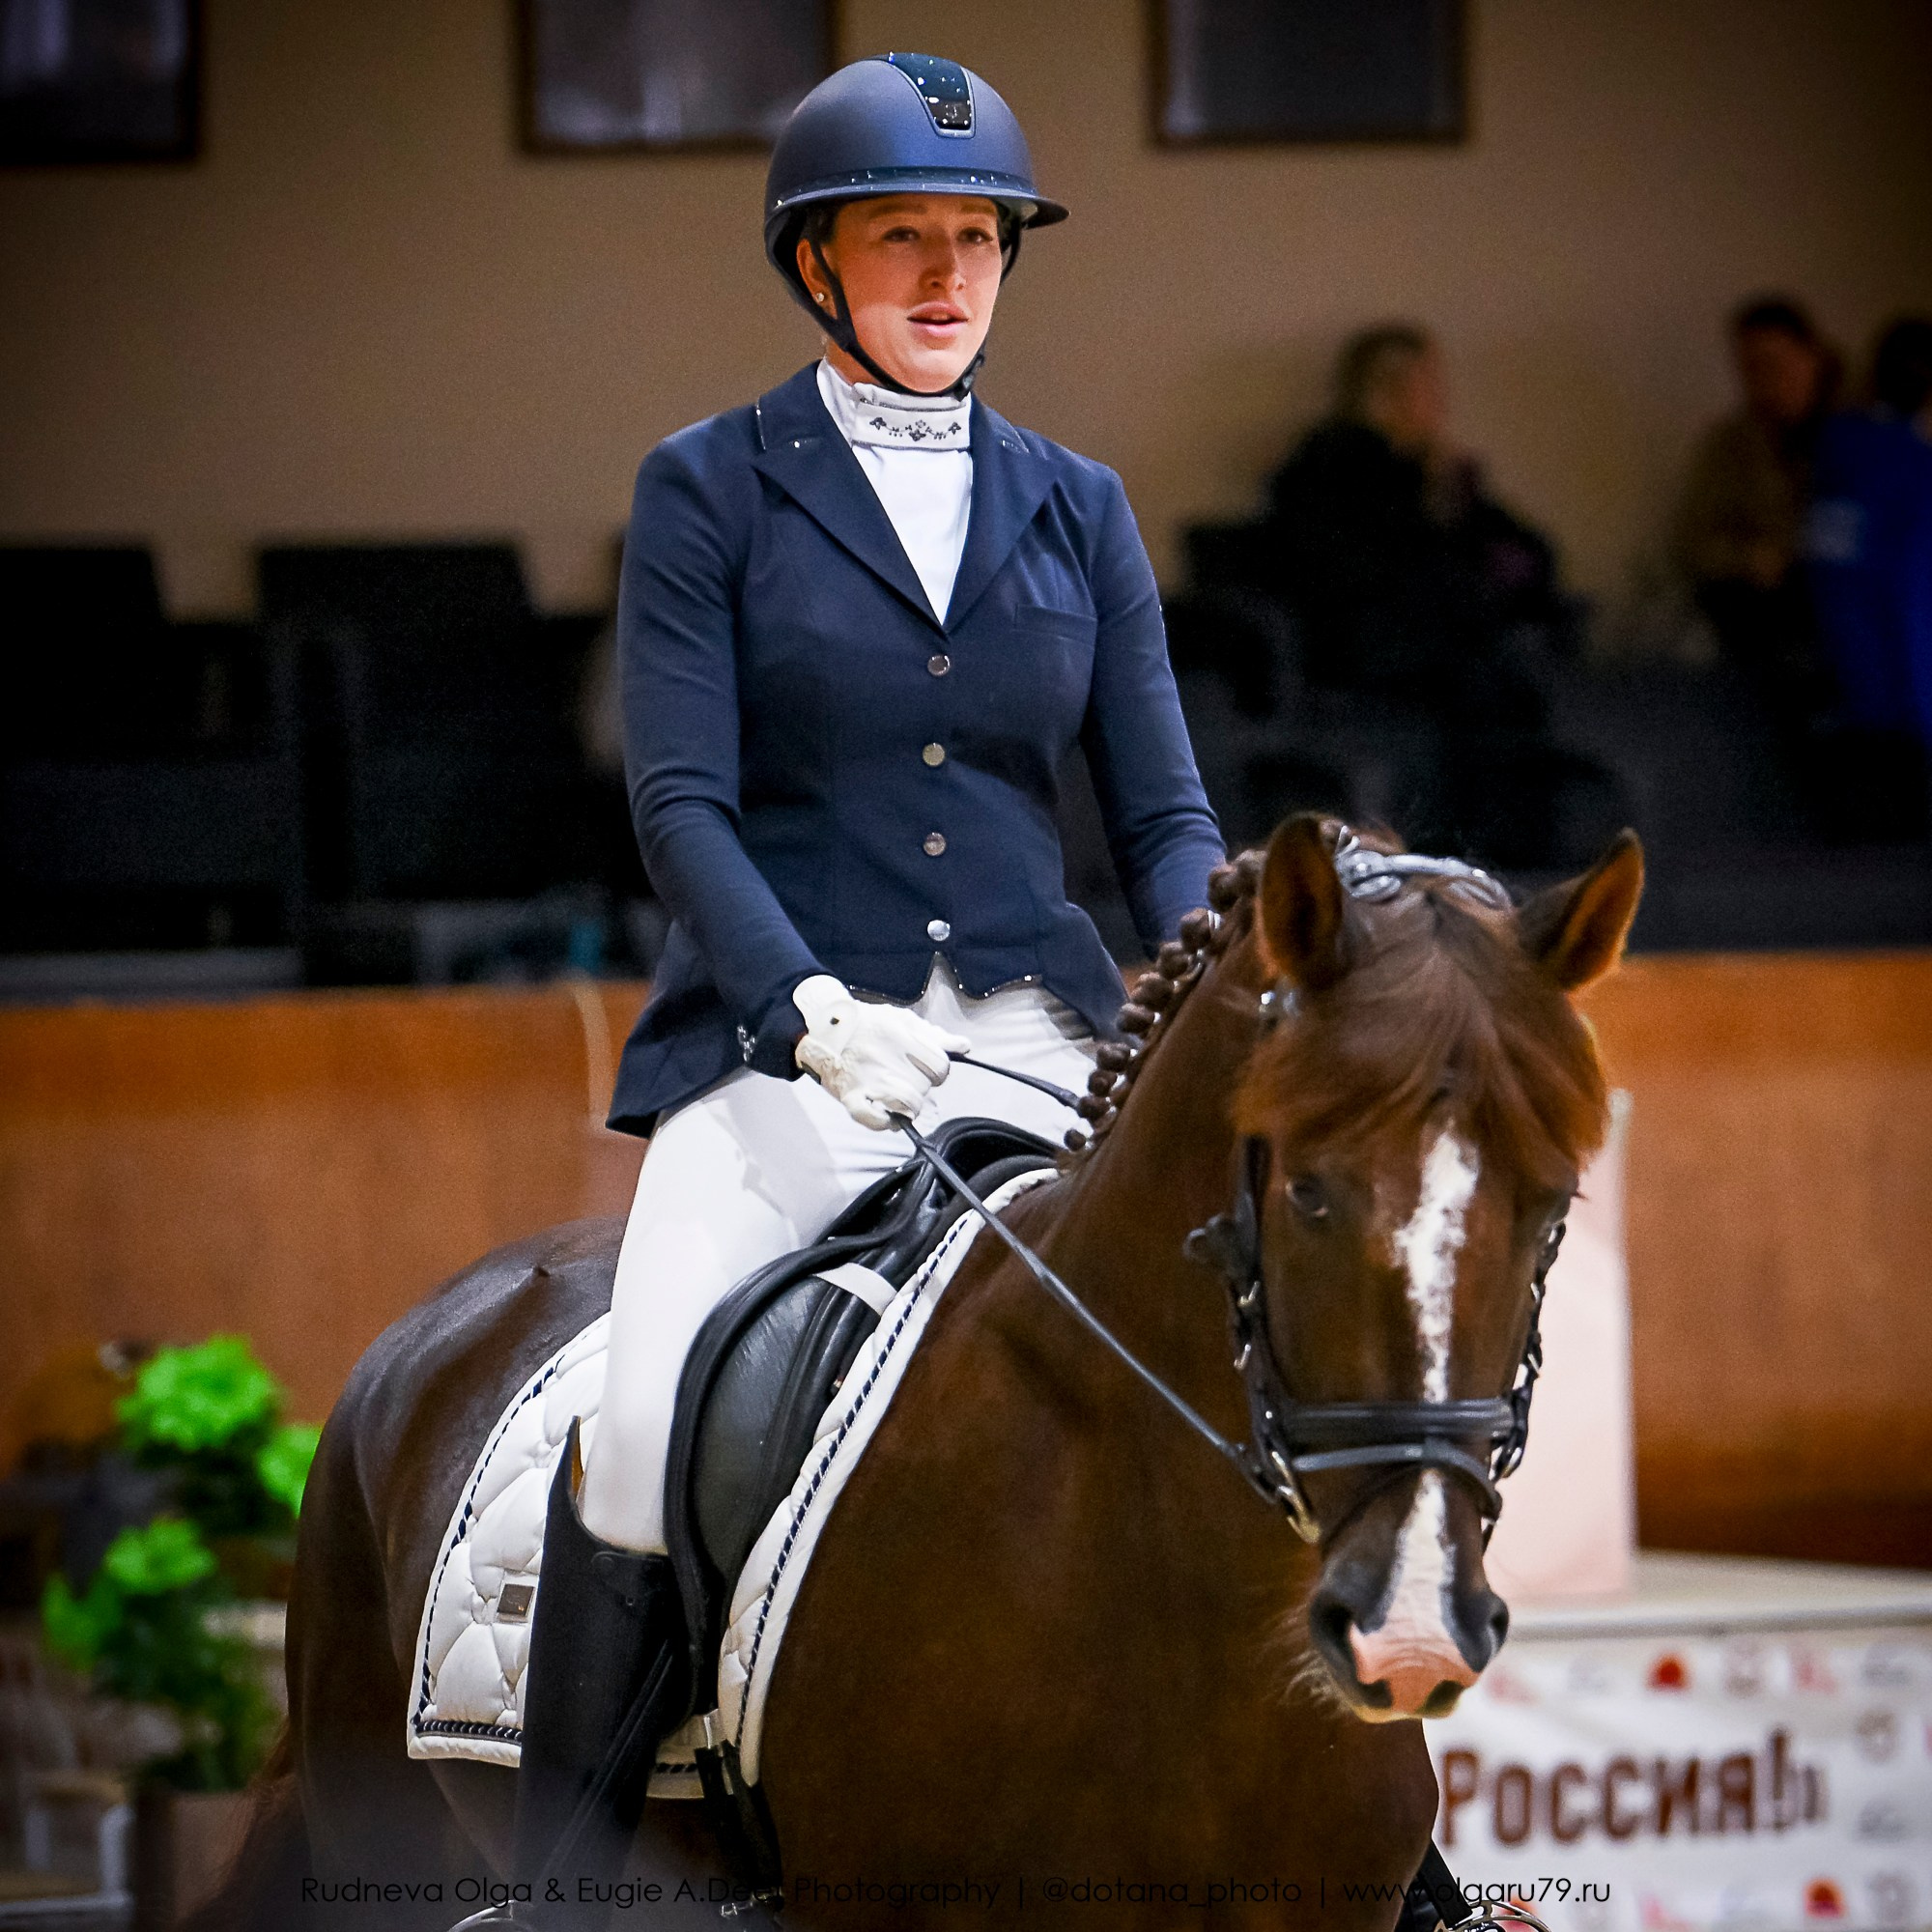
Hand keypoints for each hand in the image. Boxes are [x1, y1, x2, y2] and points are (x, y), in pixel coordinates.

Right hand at [791, 975, 969, 1129]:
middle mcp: (884, 1057)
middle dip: (922, 1086)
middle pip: (925, 1086)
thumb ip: (933, 1034)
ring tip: (901, 1099)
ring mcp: (867, 1078)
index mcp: (899, 1035)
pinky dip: (886, 1123)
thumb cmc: (865, 1024)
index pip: (940, 1066)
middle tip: (907, 1080)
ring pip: (910, 1105)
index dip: (938, 1071)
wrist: (822, 1028)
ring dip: (910, 1107)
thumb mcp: (900, 1019)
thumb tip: (964, 1046)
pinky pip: (875, 1120)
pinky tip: (887, 1116)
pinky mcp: (850, 1097)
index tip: (927, 1070)